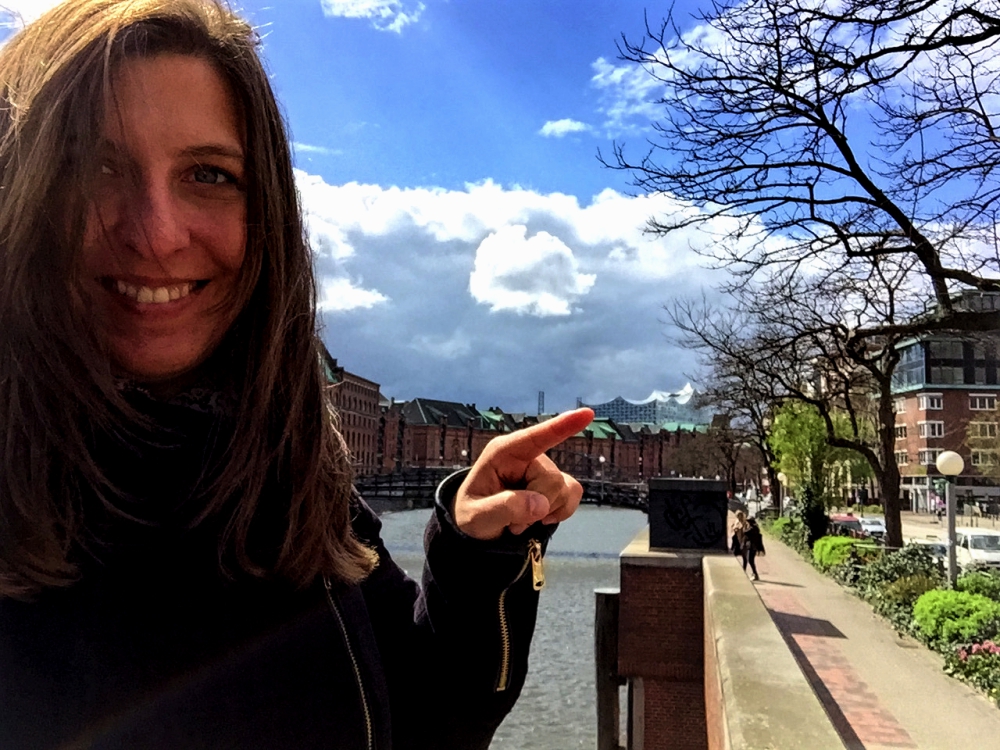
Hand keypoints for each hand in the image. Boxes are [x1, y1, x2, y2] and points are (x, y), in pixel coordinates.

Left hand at [453, 408, 594, 539]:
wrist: (479, 527)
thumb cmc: (472, 514)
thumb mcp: (477, 516)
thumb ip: (505, 508)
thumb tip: (541, 504)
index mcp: (503, 453)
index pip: (535, 437)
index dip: (561, 426)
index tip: (587, 414)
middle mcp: (527, 456)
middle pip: (552, 480)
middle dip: (537, 507)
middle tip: (512, 522)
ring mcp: (543, 468)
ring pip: (565, 489)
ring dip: (546, 512)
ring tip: (521, 520)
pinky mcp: (555, 483)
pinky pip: (574, 493)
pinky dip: (563, 511)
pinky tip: (542, 518)